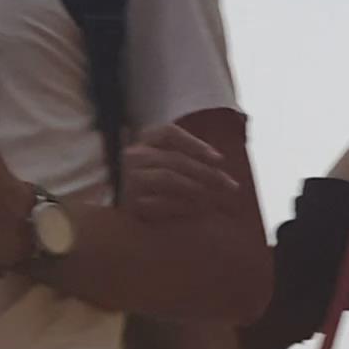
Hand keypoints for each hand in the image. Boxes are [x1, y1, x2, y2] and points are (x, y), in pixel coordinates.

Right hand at [123, 123, 240, 223]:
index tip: (218, 159)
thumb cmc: (149, 186)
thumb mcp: (163, 165)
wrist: (118, 216)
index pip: (168, 133)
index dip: (195, 143)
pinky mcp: (129, 203)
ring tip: (217, 198)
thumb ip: (186, 160)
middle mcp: (133, 156)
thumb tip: (217, 164)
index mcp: (144, 142)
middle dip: (207, 172)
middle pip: (176, 158)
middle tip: (230, 186)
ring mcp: (129, 179)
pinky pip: (160, 201)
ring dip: (198, 187)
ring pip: (169, 177)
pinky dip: (184, 205)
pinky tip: (200, 210)